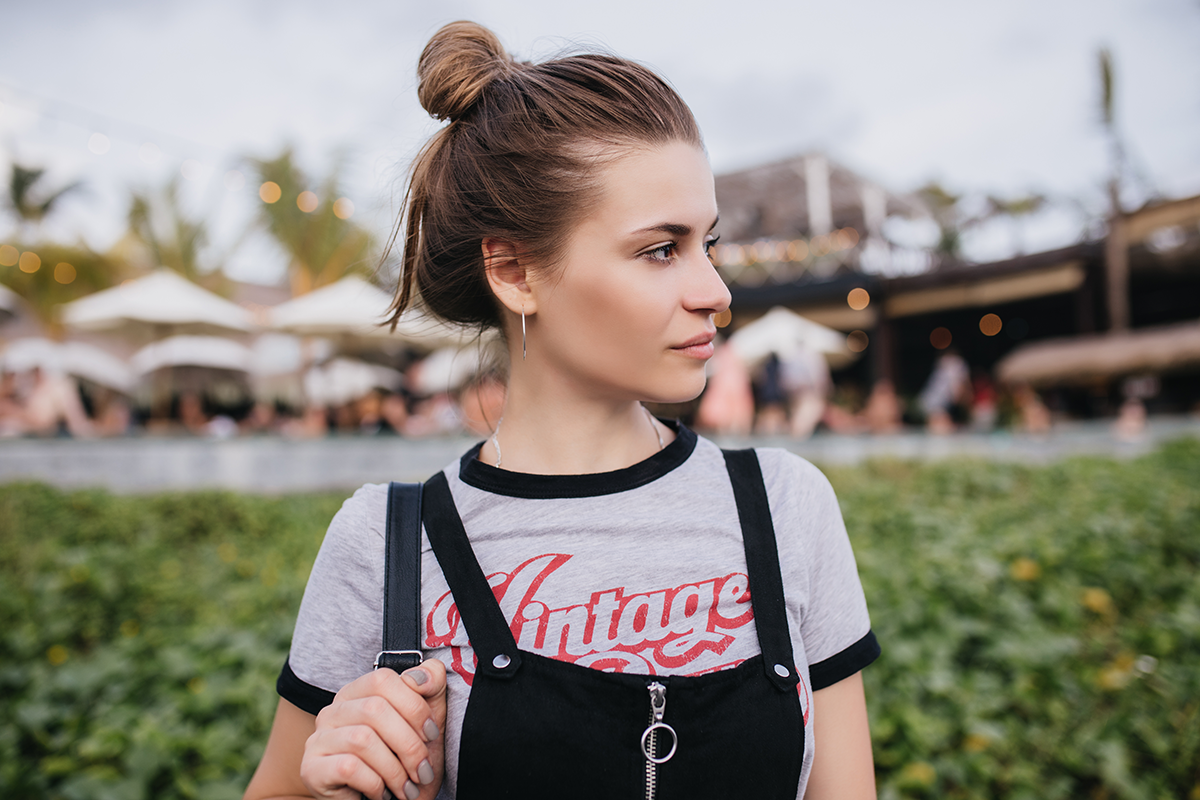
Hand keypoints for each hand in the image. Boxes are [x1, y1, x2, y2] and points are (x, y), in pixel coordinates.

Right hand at [299, 660, 447, 799]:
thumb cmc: (403, 760)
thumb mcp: (424, 719)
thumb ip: (430, 685)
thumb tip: (421, 676)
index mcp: (356, 692)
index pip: (383, 680)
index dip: (414, 706)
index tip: (431, 734)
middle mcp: (332, 710)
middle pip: (374, 709)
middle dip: (409, 744)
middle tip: (423, 770)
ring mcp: (318, 738)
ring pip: (363, 739)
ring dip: (394, 770)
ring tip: (407, 788)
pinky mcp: (311, 768)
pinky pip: (348, 767)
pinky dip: (375, 783)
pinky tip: (382, 793)